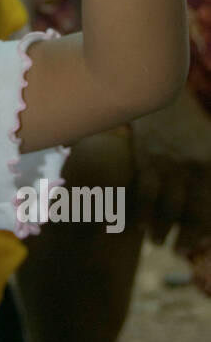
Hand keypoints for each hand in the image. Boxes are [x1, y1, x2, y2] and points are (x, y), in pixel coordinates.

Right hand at [130, 86, 210, 253]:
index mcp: (210, 164)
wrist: (157, 91)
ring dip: (160, 230)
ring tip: (157, 241)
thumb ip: (209, 174)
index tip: (197, 245)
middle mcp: (192, 167)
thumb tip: (206, 209)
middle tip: (176, 251)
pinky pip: (144, 194)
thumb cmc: (185, 124)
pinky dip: (141, 213)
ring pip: (166, 208)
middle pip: (190, 213)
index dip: (203, 231)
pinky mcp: (145, 159)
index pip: (208, 207)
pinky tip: (137, 225)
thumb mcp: (208, 145)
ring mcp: (168, 164)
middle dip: (183, 237)